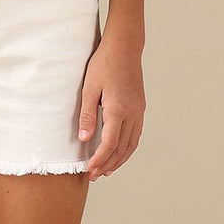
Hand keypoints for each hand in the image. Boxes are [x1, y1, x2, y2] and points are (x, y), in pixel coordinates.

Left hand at [78, 36, 144, 180]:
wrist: (124, 47)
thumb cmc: (103, 64)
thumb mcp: (89, 89)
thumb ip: (87, 115)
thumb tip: (83, 139)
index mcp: (118, 110)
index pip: (110, 144)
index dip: (99, 160)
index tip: (90, 170)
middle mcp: (132, 114)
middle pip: (122, 148)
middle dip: (108, 164)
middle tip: (94, 175)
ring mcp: (138, 111)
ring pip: (132, 144)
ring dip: (119, 159)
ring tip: (107, 170)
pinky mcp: (140, 107)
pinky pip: (136, 134)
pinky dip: (127, 148)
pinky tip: (119, 152)